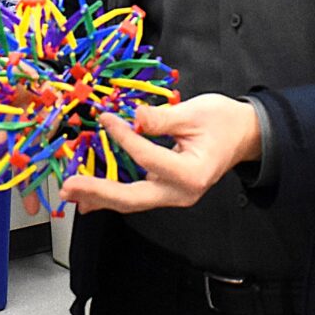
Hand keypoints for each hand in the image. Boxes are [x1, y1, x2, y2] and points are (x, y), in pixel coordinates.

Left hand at [57, 95, 261, 215]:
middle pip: (133, 198)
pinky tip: (89, 199)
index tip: (106, 119)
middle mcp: (181, 192)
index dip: (124, 137)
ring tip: (71, 193)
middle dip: (98, 191)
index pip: (149, 157)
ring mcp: (173, 195)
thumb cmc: (225, 122)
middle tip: (70, 186)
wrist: (245, 136)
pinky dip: (111, 196)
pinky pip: (136, 196)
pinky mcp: (166, 191)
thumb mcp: (195, 112)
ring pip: (131, 202)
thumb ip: (162, 118)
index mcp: (191, 174)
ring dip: (99, 197)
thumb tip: (133, 117)